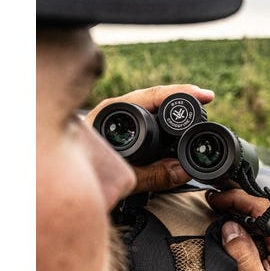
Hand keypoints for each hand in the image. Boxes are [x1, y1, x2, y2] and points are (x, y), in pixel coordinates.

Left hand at [86, 85, 214, 193]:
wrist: (62, 174)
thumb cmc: (86, 170)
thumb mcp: (123, 175)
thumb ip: (153, 175)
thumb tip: (183, 171)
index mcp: (114, 111)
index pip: (155, 96)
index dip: (182, 95)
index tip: (204, 96)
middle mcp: (115, 109)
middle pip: (155, 96)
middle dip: (182, 97)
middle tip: (207, 97)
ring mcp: (117, 117)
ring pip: (149, 104)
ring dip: (171, 106)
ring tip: (195, 106)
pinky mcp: (119, 127)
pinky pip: (144, 115)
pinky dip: (162, 116)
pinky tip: (172, 122)